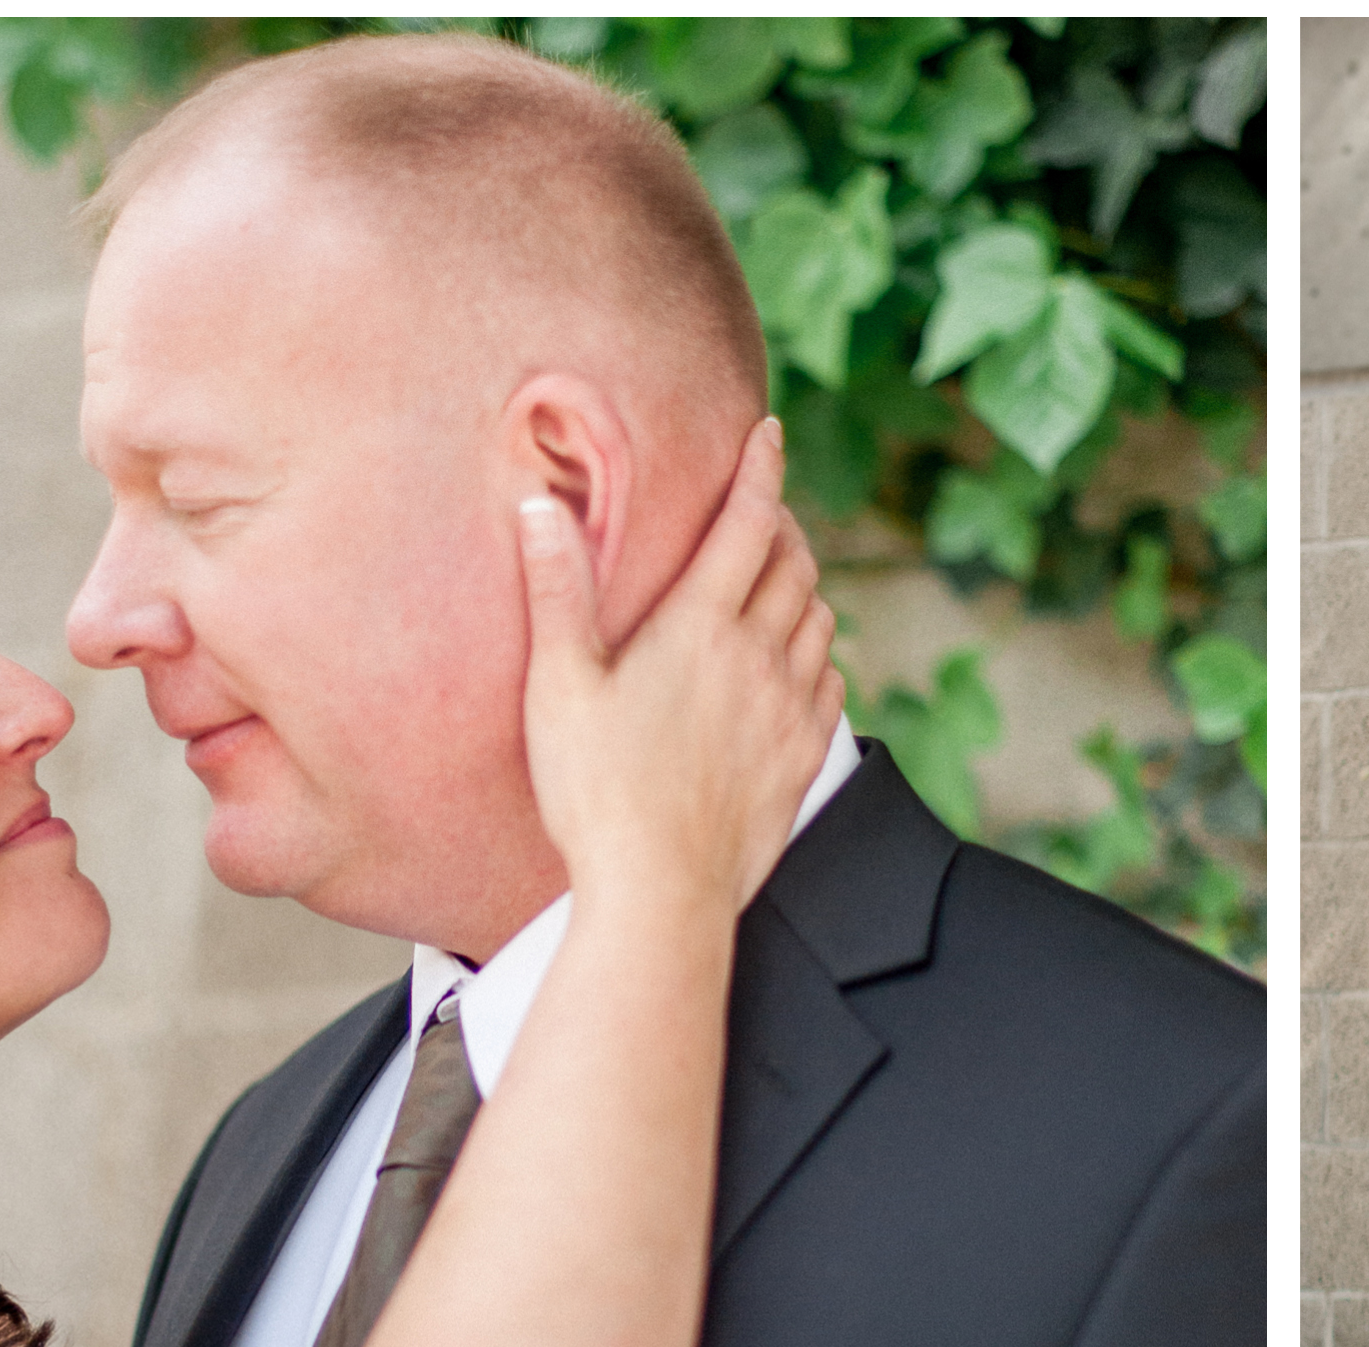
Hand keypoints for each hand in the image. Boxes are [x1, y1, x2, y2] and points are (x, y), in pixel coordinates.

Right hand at [515, 416, 841, 916]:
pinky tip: (796, 660)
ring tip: (777, 579)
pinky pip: (831, 682)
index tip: (770, 433)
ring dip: (803, 586)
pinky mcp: (803, 757)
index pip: (748, 521)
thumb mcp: (558, 684)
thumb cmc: (597, 793)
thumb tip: (538, 504)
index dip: (762, 469)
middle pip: (794, 563)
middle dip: (781, 524)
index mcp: (701, 626)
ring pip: (820, 618)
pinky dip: (819, 653)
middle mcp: (760, 658)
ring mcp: (790, 709)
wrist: (661, 891)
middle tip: (762, 511)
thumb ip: (556, 588)